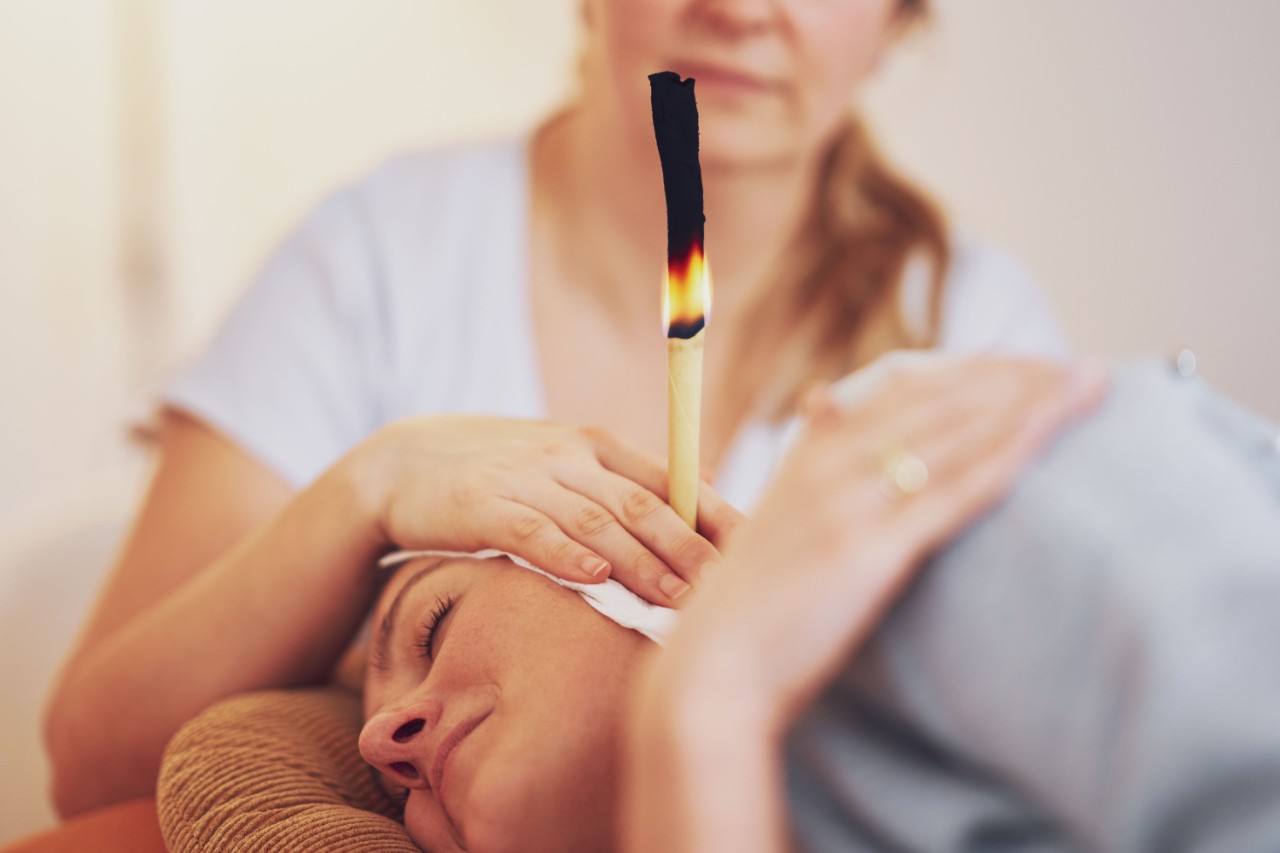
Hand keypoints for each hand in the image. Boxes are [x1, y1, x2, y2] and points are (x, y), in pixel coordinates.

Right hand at [350, 415, 742, 605]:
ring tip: (678, 598)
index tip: (754, 554)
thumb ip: (630, 478)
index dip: (713, 519)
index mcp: (597, 445)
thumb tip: (708, 490)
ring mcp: (526, 477)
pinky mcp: (482, 504)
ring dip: (641, 562)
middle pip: (642, 505)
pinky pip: (530, 530)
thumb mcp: (567, 461)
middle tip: (728, 590)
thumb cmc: (499, 470)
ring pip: (596, 521)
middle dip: (690, 550)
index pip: (669, 482)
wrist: (402, 460)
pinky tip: (593, 578)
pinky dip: (564, 553)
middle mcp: (568, 455)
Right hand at [650, 355, 1109, 726]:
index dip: (972, 369)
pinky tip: (1048, 435)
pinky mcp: (868, 553)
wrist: (714, 668)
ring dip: (1028, 405)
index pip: (904, 387)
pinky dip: (1004, 458)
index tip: (1027, 364)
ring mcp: (848, 505)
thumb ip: (807, 455)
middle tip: (1080, 368)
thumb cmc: (748, 601)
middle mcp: (831, 465)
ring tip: (1089, 384)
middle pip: (939, 400)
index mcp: (812, 454)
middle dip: (1016, 377)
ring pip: (953, 436)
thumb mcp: (773, 510)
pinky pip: (949, 495)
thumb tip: (821, 398)